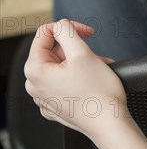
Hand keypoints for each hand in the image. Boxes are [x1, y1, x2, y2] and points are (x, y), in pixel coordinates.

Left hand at [24, 19, 127, 137]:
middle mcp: (35, 85)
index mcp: (35, 70)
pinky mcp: (56, 105)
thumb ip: (67, 30)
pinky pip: (64, 81)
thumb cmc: (98, 94)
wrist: (110, 124)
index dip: (69, 27)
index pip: (46, 33)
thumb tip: (61, 25)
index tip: (86, 32)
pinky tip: (91, 79)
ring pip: (61, 64)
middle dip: (76, 47)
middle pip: (53, 49)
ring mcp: (45, 97)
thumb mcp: (81, 51)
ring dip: (80, 60)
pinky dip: (78, 75)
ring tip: (98, 65)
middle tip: (94, 53)